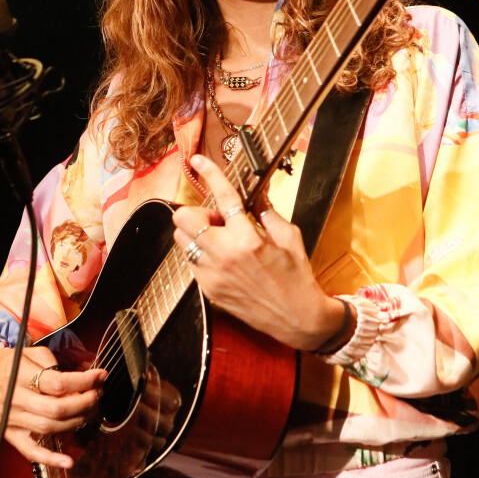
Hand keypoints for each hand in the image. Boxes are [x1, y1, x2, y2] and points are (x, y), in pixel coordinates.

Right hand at [0, 345, 106, 468]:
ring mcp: (13, 420)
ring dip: (77, 421)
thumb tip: (84, 372)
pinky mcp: (11, 434)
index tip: (101, 375)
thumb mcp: (30, 353)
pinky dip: (50, 458)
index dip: (84, 380)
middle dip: (85, 402)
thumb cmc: (8, 364)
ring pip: (50, 428)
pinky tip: (68, 461)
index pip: (58, 383)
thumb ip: (55, 364)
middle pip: (57, 408)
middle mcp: (15, 399)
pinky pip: (30, 451)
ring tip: (91, 410)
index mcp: (20, 376)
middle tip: (98, 394)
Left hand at [172, 154, 348, 350]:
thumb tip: (255, 191)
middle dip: (197, 212)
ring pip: (181, 240)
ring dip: (196, 233)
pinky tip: (221, 258)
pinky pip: (190, 261)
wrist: (297, 317)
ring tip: (220, 239)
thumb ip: (267, 211)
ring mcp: (212, 274)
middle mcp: (224, 255)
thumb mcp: (289, 236)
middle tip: (218, 220)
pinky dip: (200, 253)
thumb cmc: (297, 275)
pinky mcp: (208, 289)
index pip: (223, 197)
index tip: (198, 160)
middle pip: (184, 219)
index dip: (209, 173)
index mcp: (248, 238)